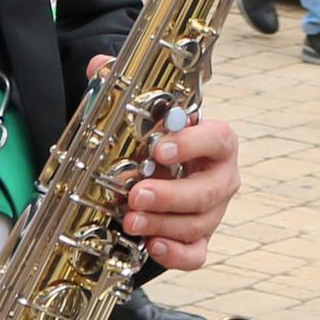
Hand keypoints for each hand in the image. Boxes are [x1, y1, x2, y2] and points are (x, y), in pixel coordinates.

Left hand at [115, 95, 237, 269]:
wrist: (162, 169)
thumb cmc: (156, 141)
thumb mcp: (141, 113)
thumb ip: (121, 86)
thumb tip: (98, 64)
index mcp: (216, 141)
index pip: (217, 139)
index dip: (191, 144)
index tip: (158, 148)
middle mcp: (221, 177)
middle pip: (210, 191)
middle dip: (171, 195)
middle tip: (137, 194)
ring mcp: (213, 211)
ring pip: (199, 224)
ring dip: (163, 224)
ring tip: (130, 220)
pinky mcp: (200, 238)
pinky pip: (197, 254)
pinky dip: (176, 254)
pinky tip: (152, 245)